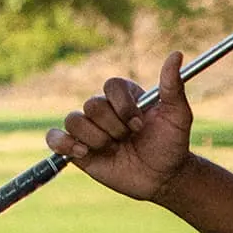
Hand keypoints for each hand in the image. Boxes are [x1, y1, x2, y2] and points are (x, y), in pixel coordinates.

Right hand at [47, 52, 194, 202]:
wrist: (162, 177)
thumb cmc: (171, 144)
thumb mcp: (177, 116)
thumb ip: (172, 86)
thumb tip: (176, 54)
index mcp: (124, 96)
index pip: (111, 86)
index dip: (123, 106)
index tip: (139, 124)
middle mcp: (104, 109)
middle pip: (92, 105)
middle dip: (113, 127)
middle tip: (128, 139)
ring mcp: (89, 129)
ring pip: (74, 120)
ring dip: (96, 138)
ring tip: (113, 149)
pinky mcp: (76, 149)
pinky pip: (54, 138)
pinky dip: (63, 143)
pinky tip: (84, 152)